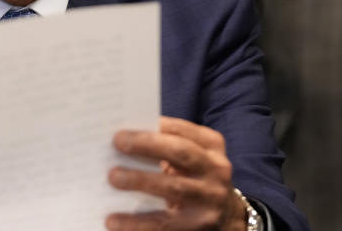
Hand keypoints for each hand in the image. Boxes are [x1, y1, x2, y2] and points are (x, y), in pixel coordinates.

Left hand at [106, 117, 247, 230]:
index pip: (185, 130)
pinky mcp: (199, 227)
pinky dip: (136, 223)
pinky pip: (164, 224)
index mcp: (212, 147)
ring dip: (141, 181)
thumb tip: (128, 138)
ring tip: (113, 177)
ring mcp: (210, 199)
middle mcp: (216, 170)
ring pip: (174, 188)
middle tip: (118, 141)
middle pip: (182, 153)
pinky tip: (114, 220)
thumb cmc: (198, 178)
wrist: (228, 218)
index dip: (159, 125)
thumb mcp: (195, 158)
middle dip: (149, 145)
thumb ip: (170, 146)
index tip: (131, 120)